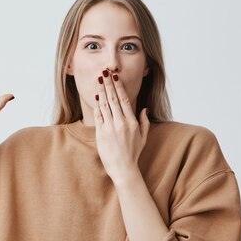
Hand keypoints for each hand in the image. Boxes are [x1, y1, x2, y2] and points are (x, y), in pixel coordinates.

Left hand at [93, 69, 149, 184]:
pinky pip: (98, 116)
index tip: (115, 77)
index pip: (125, 100)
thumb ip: (144, 122)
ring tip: (99, 80)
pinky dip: (97, 105)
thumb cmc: (133, 153)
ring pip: (105, 105)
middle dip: (108, 84)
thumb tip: (144, 109)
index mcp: (132, 122)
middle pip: (114, 99)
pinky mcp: (101, 134)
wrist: (123, 168)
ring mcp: (110, 128)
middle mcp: (121, 123)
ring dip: (102, 91)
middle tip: (105, 72)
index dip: (119, 87)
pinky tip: (97, 96)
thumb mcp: (143, 137)